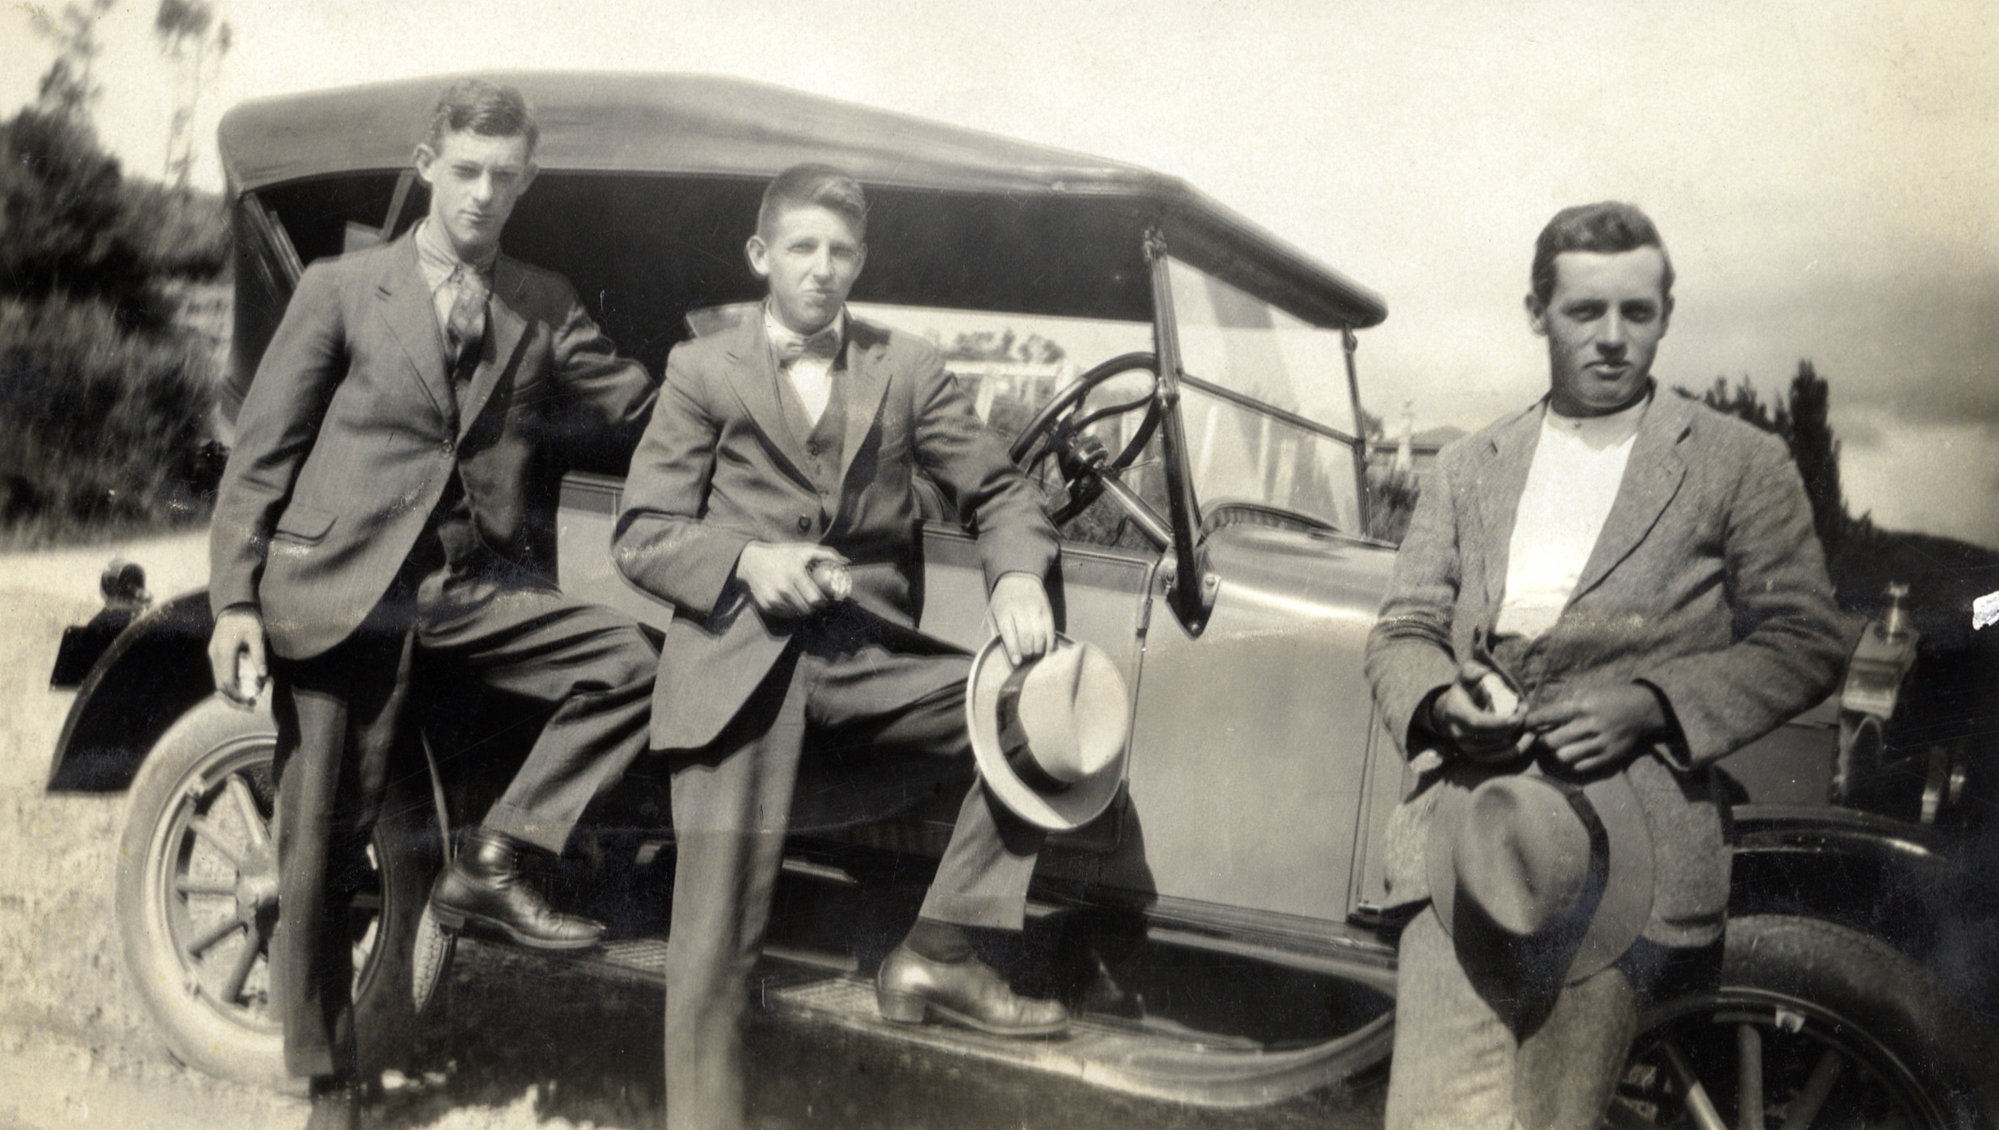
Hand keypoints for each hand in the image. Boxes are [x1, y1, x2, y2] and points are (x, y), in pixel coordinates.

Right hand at [207, 608, 267, 707]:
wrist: (233, 606)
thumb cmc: (248, 619)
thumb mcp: (257, 635)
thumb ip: (259, 655)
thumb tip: (263, 676)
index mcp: (224, 652)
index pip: (227, 681)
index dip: (238, 695)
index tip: (252, 701)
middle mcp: (215, 656)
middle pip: (220, 686)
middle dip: (234, 699)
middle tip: (251, 705)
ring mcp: (213, 656)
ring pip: (217, 682)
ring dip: (231, 694)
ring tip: (247, 700)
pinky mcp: (215, 655)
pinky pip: (219, 675)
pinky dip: (229, 685)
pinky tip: (240, 689)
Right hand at [734, 541, 847, 617]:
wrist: (752, 561)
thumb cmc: (782, 554)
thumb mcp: (803, 550)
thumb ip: (826, 554)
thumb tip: (846, 561)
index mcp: (794, 574)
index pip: (815, 598)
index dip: (824, 602)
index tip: (828, 599)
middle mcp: (783, 588)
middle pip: (807, 609)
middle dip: (816, 607)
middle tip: (819, 603)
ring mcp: (773, 598)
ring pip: (797, 613)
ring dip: (804, 610)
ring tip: (808, 603)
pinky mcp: (766, 605)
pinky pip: (785, 614)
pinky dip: (792, 611)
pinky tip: (794, 602)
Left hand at [986, 572, 1053, 665]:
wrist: (1018, 577)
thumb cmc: (1002, 601)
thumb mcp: (993, 612)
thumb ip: (996, 632)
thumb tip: (1004, 654)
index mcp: (1004, 611)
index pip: (1010, 634)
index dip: (1014, 651)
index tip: (1017, 663)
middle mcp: (1021, 610)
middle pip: (1027, 637)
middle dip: (1028, 654)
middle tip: (1026, 663)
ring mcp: (1036, 609)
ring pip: (1041, 635)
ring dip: (1039, 651)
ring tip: (1035, 659)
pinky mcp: (1047, 611)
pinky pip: (1051, 631)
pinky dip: (1050, 644)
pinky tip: (1047, 652)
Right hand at [1429, 660, 1525, 760]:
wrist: (1450, 712)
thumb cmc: (1464, 690)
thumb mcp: (1465, 675)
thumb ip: (1473, 670)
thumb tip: (1485, 672)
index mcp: (1456, 713)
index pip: (1477, 723)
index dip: (1500, 722)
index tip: (1519, 714)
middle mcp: (1459, 734)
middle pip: (1492, 738)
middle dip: (1514, 727)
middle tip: (1526, 713)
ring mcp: (1467, 748)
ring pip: (1499, 749)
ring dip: (1519, 738)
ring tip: (1530, 725)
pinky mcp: (1477, 756)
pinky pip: (1500, 758)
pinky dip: (1516, 750)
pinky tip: (1527, 739)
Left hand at [1523, 683, 1665, 773]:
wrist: (1643, 710)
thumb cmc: (1610, 698)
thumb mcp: (1588, 693)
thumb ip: (1565, 704)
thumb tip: (1538, 716)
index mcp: (1583, 705)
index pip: (1549, 714)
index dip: (1532, 721)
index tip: (1524, 725)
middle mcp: (1591, 725)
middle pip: (1553, 741)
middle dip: (1542, 741)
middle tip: (1540, 739)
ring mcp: (1601, 743)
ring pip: (1564, 756)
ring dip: (1556, 753)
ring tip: (1558, 747)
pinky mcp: (1609, 756)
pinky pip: (1580, 766)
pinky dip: (1572, 762)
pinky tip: (1573, 754)